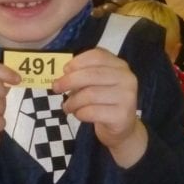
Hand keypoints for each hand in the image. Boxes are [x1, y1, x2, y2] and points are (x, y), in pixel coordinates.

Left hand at [52, 48, 147, 168]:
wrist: (122, 128)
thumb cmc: (105, 102)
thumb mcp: (97, 84)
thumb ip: (84, 75)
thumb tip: (62, 76)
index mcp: (120, 66)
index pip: (98, 56)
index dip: (78, 61)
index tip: (65, 70)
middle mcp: (127, 79)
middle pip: (92, 74)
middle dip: (69, 81)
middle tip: (56, 88)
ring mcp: (127, 97)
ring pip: (90, 95)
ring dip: (72, 101)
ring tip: (67, 106)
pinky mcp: (121, 115)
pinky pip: (92, 112)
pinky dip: (80, 113)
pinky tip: (79, 115)